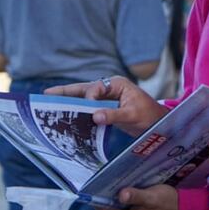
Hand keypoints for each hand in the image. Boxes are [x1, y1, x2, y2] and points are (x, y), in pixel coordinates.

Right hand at [45, 76, 167, 136]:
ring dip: (69, 100)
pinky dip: (78, 110)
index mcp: (117, 84)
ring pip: (84, 98)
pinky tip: (66, 114)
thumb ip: (114, 115)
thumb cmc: (150, 117)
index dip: (90, 98)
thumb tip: (95, 116)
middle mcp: (110, 88)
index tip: (90, 110)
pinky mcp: (107, 108)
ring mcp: (108, 98)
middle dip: (66, 92)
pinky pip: (89, 108)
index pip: (96, 88)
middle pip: (84, 89)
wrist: (161, 125)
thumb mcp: (133, 116)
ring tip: (50, 102)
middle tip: (47, 93)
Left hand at [97, 185, 178, 209]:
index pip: (104, 209)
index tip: (99, 180)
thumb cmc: (168, 203)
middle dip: (107, 194)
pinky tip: (122, 188)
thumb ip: (135, 196)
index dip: (100, 194)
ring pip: (111, 208)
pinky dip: (118, 199)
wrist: (181, 209)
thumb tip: (121, 194)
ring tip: (115, 180)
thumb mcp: (152, 197)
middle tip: (108, 177)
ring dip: (112, 195)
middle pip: (105, 209)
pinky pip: (117, 209)